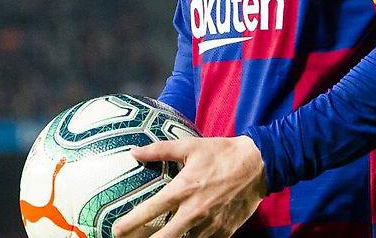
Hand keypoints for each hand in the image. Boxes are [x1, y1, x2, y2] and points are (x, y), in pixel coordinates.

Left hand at [112, 135, 266, 237]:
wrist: (259, 165)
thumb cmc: (221, 153)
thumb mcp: (190, 146)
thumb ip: (160, 150)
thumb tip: (134, 152)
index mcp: (184, 189)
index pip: (151, 210)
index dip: (131, 223)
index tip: (116, 230)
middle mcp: (195, 211)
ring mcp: (210, 225)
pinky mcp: (224, 232)